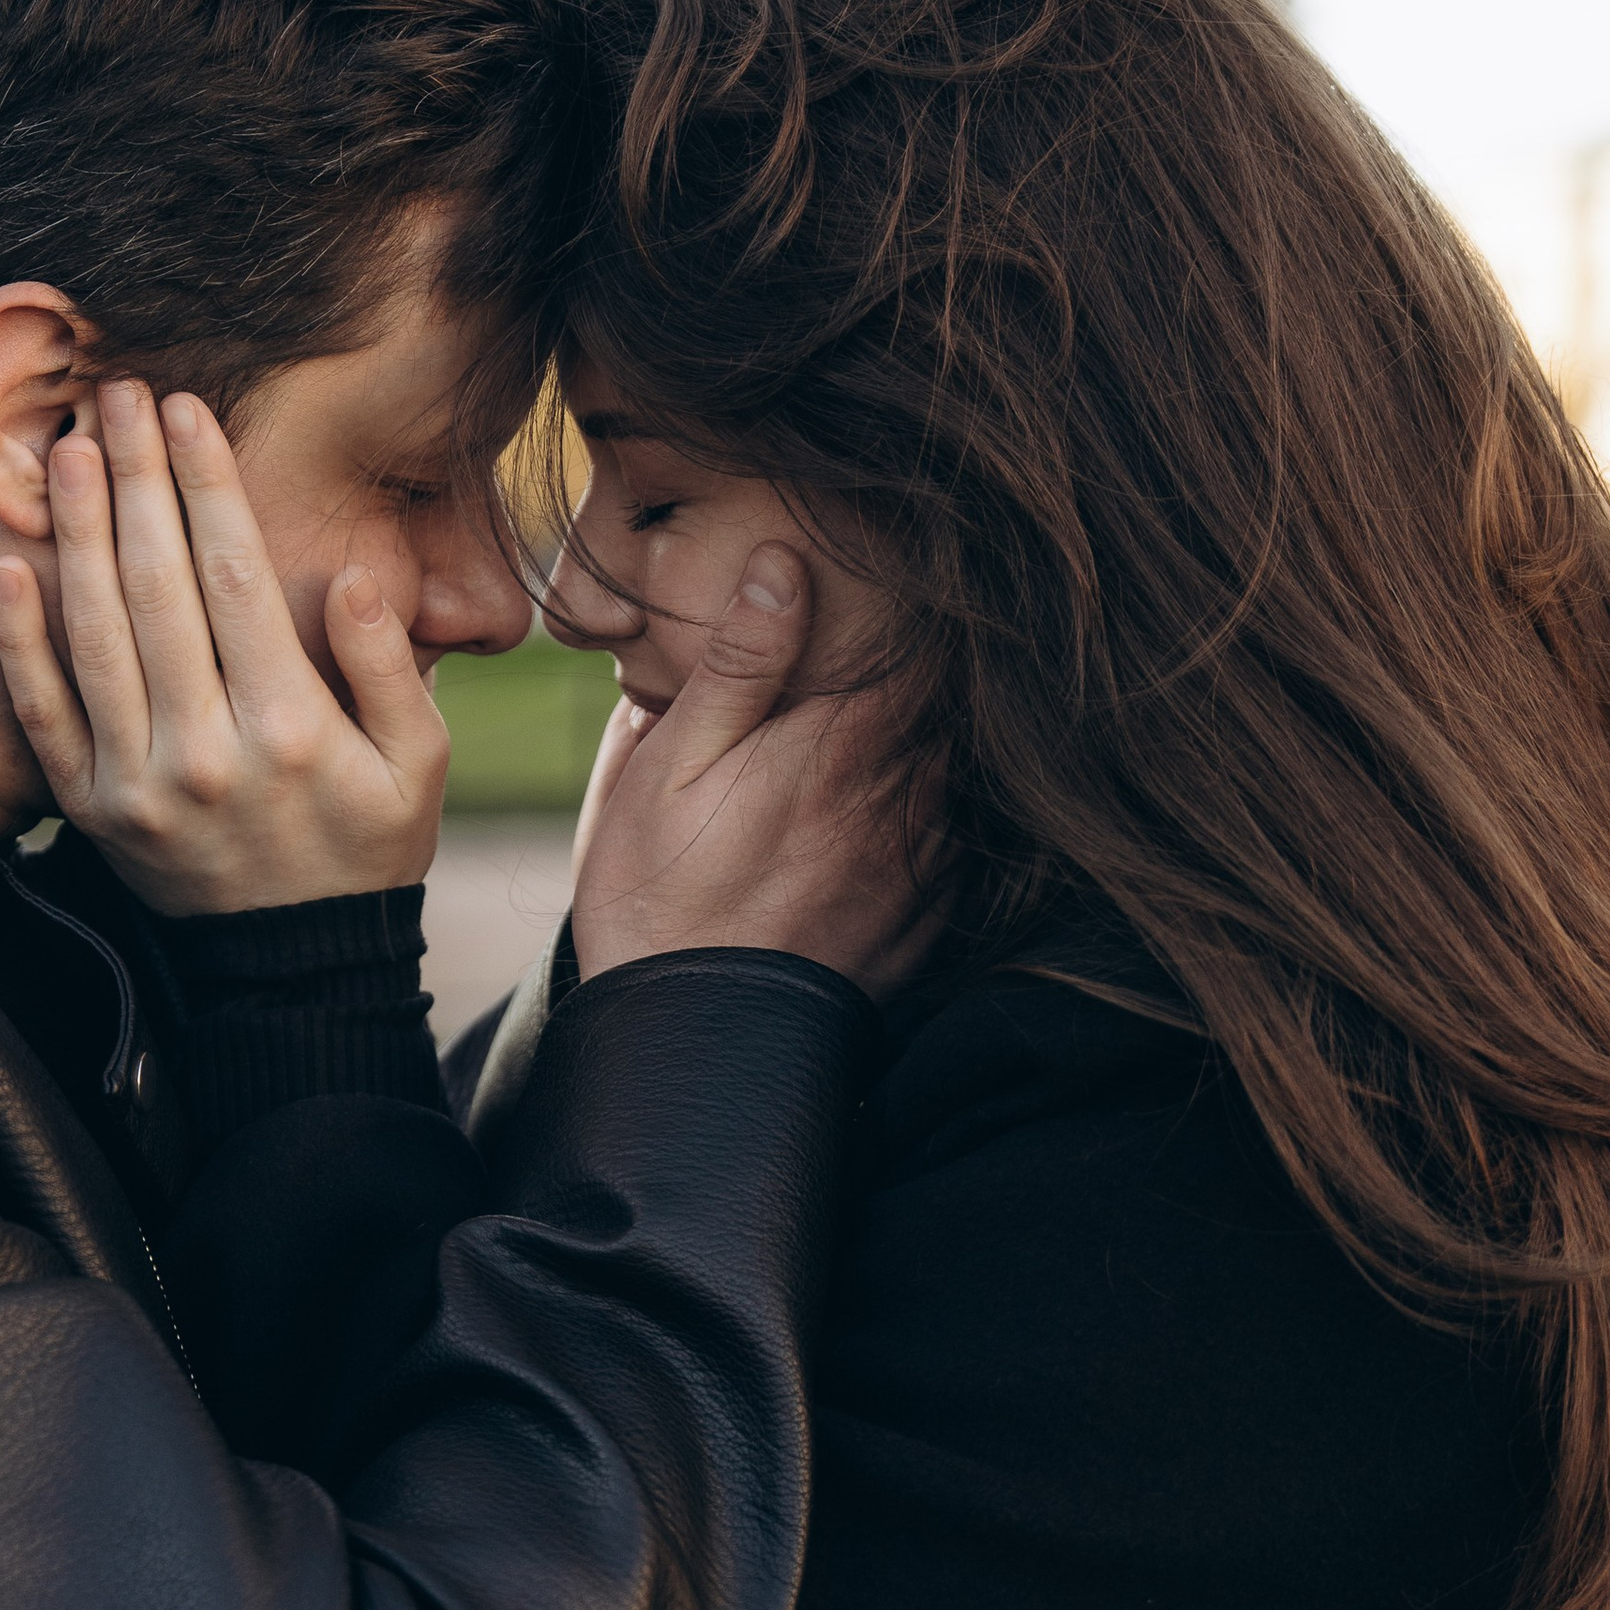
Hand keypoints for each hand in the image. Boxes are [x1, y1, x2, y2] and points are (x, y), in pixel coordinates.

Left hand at [0, 380, 449, 913]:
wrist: (295, 970)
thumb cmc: (368, 849)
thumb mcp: (419, 763)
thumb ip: (391, 666)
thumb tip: (348, 576)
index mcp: (290, 726)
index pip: (236, 576)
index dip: (208, 484)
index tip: (190, 410)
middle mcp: (204, 749)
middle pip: (157, 585)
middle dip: (135, 478)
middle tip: (118, 397)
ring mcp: (136, 782)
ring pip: (94, 633)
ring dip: (75, 533)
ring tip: (67, 450)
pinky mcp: (91, 809)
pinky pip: (43, 713)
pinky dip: (18, 642)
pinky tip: (7, 569)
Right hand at [570, 544, 930, 993]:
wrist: (686, 1046)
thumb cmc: (658, 894)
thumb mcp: (670, 762)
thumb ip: (739, 661)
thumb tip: (783, 563)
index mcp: (847, 745)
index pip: (927, 645)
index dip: (914, 608)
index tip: (887, 583)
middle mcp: (907, 800)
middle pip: (948, 704)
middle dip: (919, 670)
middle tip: (868, 648)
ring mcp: (923, 866)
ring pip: (950, 772)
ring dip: (923, 743)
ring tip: (859, 731)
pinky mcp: (922, 920)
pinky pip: (949, 842)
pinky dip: (924, 813)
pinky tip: (868, 814)